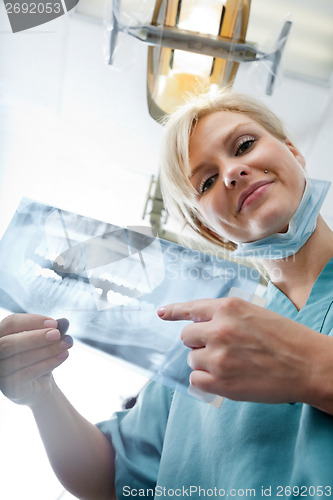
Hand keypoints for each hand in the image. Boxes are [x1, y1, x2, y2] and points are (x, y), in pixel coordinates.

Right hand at [0, 313, 71, 406]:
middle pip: (10, 343)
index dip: (32, 321)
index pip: (11, 322)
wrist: (40, 385)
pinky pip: (27, 374)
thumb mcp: (48, 340)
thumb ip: (54, 330)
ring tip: (66, 345)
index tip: (55, 323)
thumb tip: (64, 322)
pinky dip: (47, 363)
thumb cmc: (40, 356)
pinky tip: (63, 356)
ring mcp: (0, 371)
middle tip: (58, 334)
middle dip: (36, 337)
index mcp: (1, 334)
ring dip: (46, 350)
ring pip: (19, 359)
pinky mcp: (8, 388)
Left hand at [157, 297, 329, 404]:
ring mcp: (217, 357)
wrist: (309, 365)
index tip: (161, 313)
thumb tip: (201, 325)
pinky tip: (225, 378)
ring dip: (205, 362)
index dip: (174, 311)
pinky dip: (205, 381)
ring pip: (191, 360)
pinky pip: (195, 380)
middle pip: (186, 337)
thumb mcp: (255, 314)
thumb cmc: (287, 339)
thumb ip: (226, 317)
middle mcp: (218, 330)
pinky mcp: (220, 382)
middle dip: (198, 342)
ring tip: (232, 365)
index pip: (191, 308)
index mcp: (228, 308)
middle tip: (220, 348)